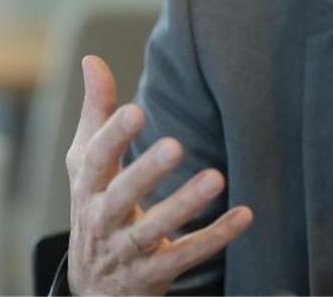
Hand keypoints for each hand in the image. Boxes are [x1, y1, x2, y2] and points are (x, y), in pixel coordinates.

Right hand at [65, 55, 253, 294]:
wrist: (93, 290)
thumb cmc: (96, 208)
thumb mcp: (87, 164)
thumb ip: (96, 113)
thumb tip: (92, 59)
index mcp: (87, 188)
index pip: (96, 160)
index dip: (113, 136)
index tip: (135, 110)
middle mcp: (102, 220)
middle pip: (121, 197)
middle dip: (146, 172)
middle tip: (176, 145)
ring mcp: (127, 251)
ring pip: (153, 230)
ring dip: (185, 204)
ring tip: (216, 177)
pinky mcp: (153, 274)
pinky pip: (186, 255)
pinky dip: (215, 236)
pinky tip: (245, 215)